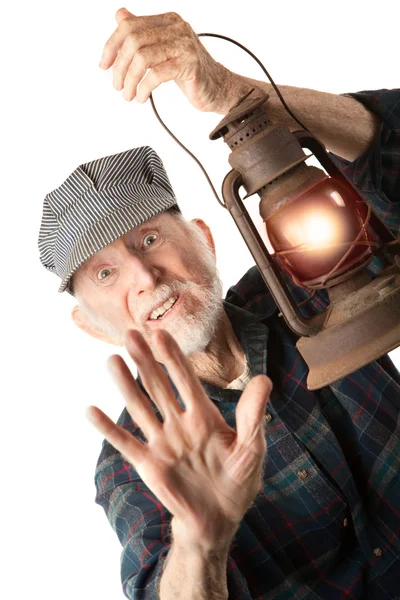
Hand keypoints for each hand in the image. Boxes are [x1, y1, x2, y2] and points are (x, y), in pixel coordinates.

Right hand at [87, 329, 271, 545]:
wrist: (220, 518)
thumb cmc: (238, 480)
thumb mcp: (251, 446)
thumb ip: (252, 414)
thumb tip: (264, 379)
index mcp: (203, 415)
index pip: (185, 379)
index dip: (173, 357)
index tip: (161, 333)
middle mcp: (179, 423)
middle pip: (158, 386)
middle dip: (145, 361)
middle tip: (131, 334)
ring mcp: (162, 442)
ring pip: (140, 408)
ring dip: (125, 385)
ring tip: (112, 361)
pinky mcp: (149, 464)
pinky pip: (126, 443)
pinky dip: (108, 429)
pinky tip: (91, 410)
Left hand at [99, 8, 234, 111]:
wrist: (217, 88)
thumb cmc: (189, 71)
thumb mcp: (163, 49)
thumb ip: (143, 33)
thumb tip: (120, 16)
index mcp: (167, 21)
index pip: (129, 26)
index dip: (112, 46)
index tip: (104, 66)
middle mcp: (176, 28)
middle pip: (133, 41)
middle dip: (120, 67)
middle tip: (117, 86)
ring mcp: (184, 45)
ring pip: (142, 58)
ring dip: (130, 80)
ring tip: (128, 95)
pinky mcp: (190, 65)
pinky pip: (157, 74)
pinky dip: (144, 88)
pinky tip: (142, 98)